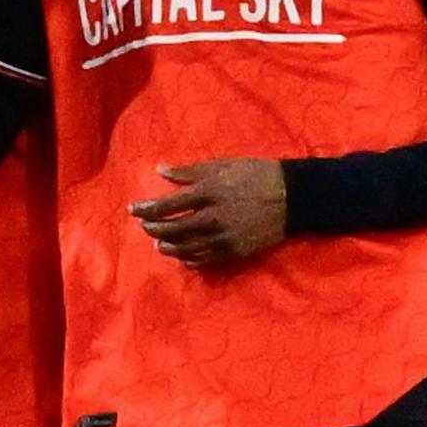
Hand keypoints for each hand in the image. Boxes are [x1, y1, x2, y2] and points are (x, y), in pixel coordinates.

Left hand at [128, 158, 288, 267]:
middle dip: (154, 228)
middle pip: (173, 229)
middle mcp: (214, 218)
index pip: (167, 206)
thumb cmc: (256, 175)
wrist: (294, 197)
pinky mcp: (236, 252)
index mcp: (209, 193)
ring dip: (168, 246)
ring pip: (187, 248)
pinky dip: (190, 260)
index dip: (146, 209)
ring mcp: (225, 238)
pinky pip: (206, 261)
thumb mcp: (222, 165)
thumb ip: (189, 171)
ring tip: (159, 243)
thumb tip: (160, 171)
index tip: (133, 210)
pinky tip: (182, 257)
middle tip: (145, 226)